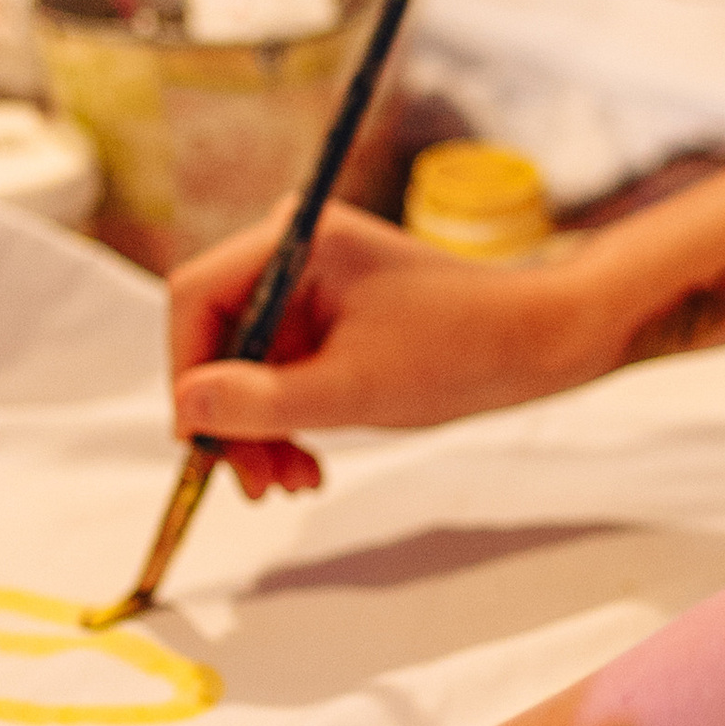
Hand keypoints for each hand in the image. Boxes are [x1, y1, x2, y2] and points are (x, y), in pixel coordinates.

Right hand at [169, 195, 599, 490]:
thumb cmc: (461, 350)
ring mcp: (312, 282)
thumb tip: (185, 409)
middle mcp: (294, 250)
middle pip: (219, 337)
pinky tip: (309, 463)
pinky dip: (288, 418)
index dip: (188, 374)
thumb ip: (262, 402)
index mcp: (296, 240)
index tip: (202, 444)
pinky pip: (281, 369)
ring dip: (261, 429)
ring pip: (246, 363)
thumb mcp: (352, 390)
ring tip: (292, 483)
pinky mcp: (330, 314)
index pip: (197, 298)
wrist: (539, 343)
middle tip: (256, 485)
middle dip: (233, 417)